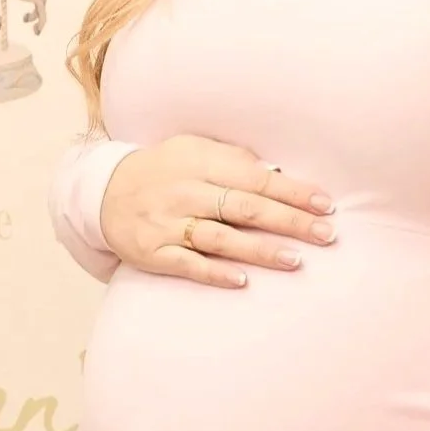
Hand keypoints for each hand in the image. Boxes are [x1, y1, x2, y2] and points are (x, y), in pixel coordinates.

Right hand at [100, 135, 335, 287]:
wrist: (103, 193)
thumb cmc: (162, 170)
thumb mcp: (193, 150)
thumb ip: (233, 160)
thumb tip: (279, 175)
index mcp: (200, 163)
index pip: (256, 178)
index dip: (293, 192)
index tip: (325, 205)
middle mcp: (185, 192)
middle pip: (245, 208)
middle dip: (289, 221)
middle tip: (326, 235)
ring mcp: (168, 224)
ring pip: (221, 238)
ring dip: (260, 249)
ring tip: (296, 259)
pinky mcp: (153, 253)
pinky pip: (188, 264)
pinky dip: (215, 273)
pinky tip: (243, 280)